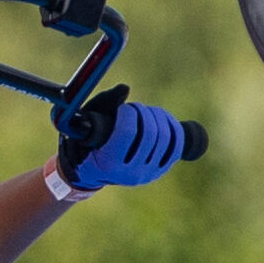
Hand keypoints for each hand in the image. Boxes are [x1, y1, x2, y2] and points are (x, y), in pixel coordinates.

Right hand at [54, 85, 200, 190]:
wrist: (91, 171)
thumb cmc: (86, 142)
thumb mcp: (87, 122)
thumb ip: (104, 103)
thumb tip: (126, 89)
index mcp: (108, 164)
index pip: (128, 133)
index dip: (129, 113)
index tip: (124, 107)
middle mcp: (130, 173)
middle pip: (150, 134)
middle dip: (145, 112)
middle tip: (135, 107)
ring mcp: (148, 173)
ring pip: (166, 138)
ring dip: (159, 117)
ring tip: (147, 111)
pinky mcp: (160, 170)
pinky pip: (177, 147)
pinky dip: (174, 128)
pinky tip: (163, 119)